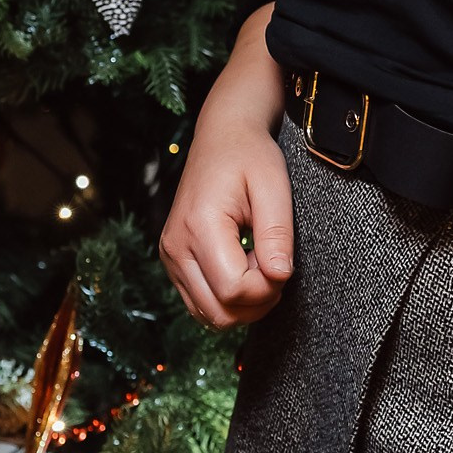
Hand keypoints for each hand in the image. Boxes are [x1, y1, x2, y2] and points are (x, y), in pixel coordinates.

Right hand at [161, 28, 293, 326]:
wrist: (221, 136)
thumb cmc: (250, 156)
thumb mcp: (273, 186)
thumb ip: (277, 233)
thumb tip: (279, 276)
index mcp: (199, 226)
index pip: (233, 290)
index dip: (267, 289)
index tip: (283, 264)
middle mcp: (176, 246)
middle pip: (219, 312)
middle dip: (257, 302)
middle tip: (276, 267)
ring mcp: (170, 256)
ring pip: (208, 315)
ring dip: (243, 305)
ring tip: (261, 267)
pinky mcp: (173, 261)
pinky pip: (201, 303)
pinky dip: (227, 299)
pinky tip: (245, 270)